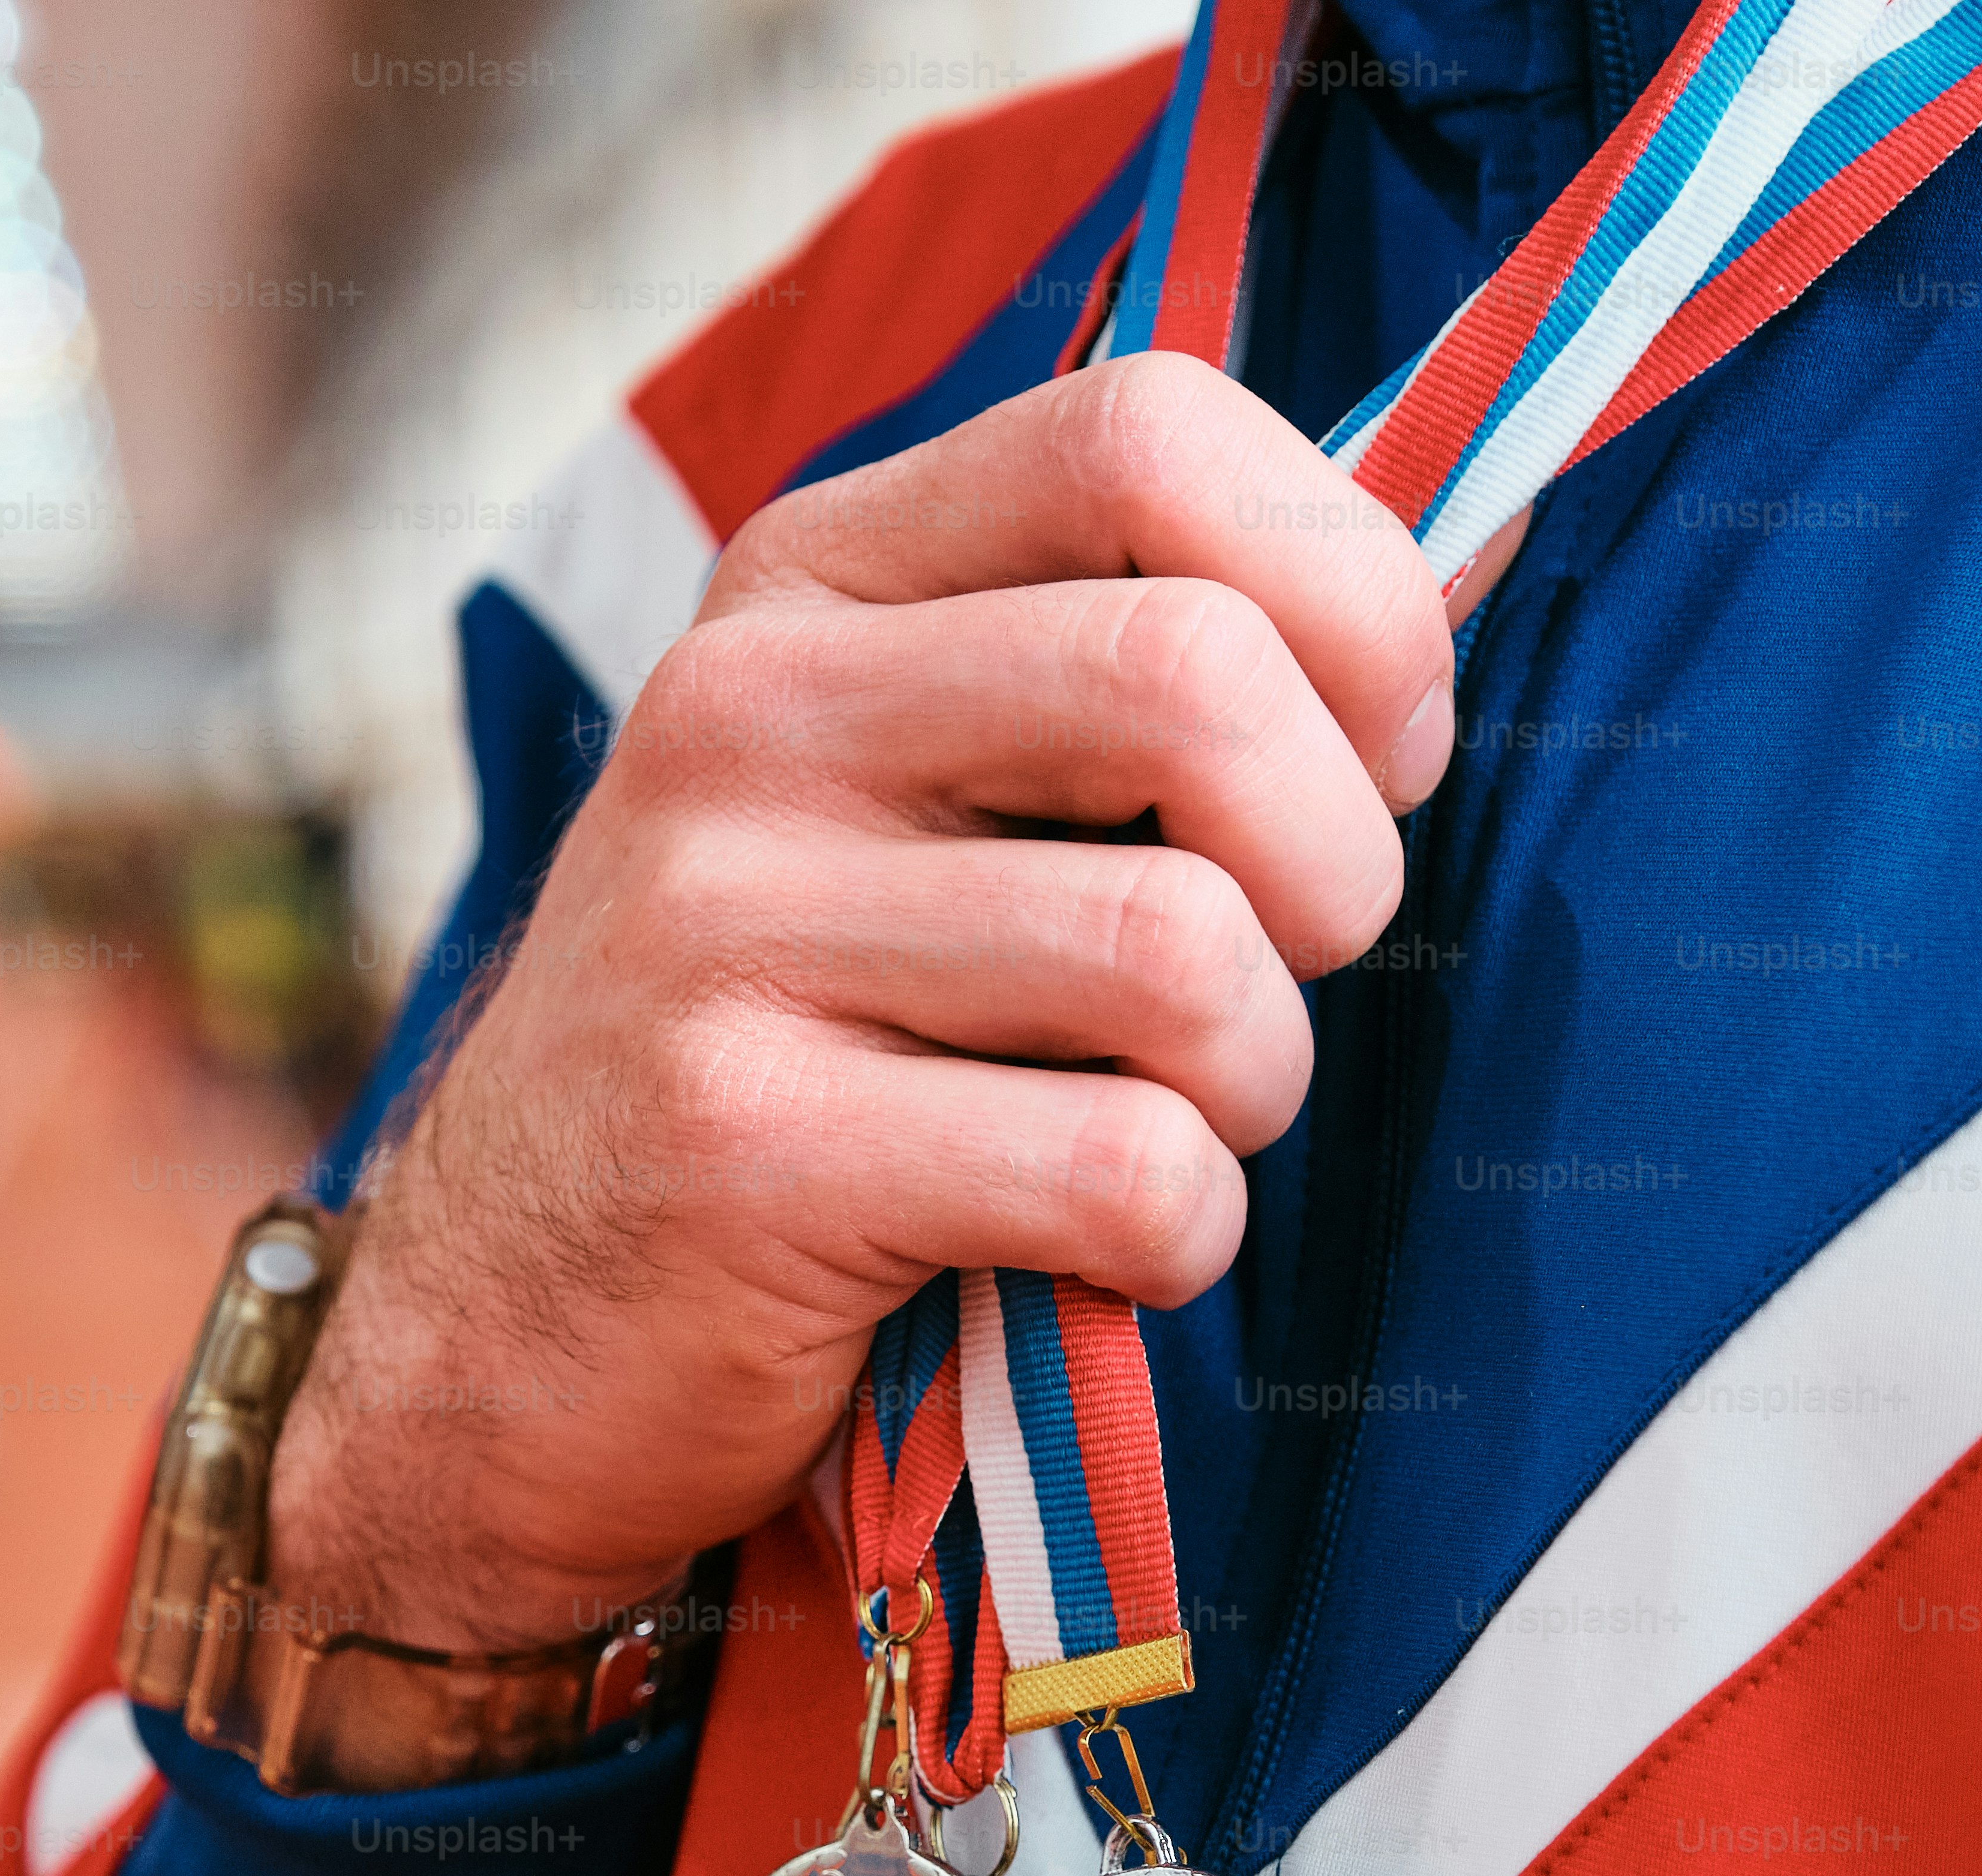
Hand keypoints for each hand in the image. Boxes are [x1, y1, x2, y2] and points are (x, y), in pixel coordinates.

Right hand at [274, 353, 1521, 1655]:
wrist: (501, 1336)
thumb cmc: (791, 1051)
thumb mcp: (914, 797)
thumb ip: (1142, 665)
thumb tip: (1481, 539)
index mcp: (812, 580)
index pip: (1145, 433)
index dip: (1348, 592)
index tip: (1372, 752)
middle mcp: (748, 715)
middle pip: (1200, 678)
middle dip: (1339, 866)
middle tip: (1288, 972)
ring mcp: (721, 928)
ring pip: (1183, 954)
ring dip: (1253, 1084)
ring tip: (1166, 1126)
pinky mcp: (745, 1150)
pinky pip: (1120, 1168)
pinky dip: (1175, 1240)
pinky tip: (1094, 1252)